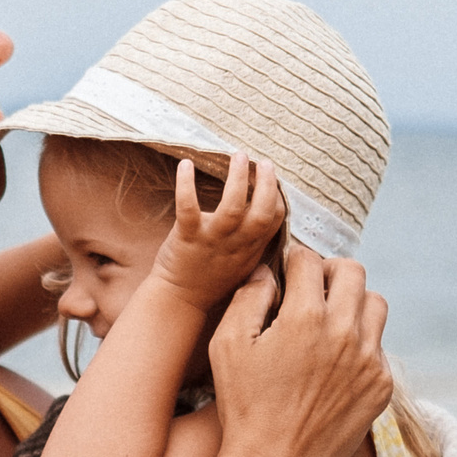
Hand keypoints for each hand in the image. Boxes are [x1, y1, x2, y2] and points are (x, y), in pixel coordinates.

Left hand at [151, 151, 288, 308]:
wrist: (180, 300)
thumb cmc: (212, 279)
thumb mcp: (244, 264)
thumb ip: (256, 242)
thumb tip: (269, 218)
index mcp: (252, 248)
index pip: (275, 218)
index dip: (276, 196)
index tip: (271, 177)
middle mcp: (237, 243)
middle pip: (262, 212)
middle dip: (267, 184)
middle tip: (264, 162)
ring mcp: (213, 240)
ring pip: (232, 206)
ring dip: (238, 178)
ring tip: (240, 156)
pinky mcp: (187, 237)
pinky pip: (187, 207)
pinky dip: (186, 184)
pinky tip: (186, 165)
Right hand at [204, 246, 392, 456]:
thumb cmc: (245, 407)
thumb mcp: (228, 347)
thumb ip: (247, 298)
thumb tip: (267, 272)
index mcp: (305, 317)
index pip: (309, 260)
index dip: (293, 262)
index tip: (287, 273)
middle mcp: (344, 332)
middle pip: (352, 271)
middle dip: (329, 272)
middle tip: (311, 289)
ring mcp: (368, 359)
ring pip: (374, 303)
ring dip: (353, 302)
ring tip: (330, 320)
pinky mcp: (381, 384)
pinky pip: (379, 345)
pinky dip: (360, 343)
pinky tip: (335, 362)